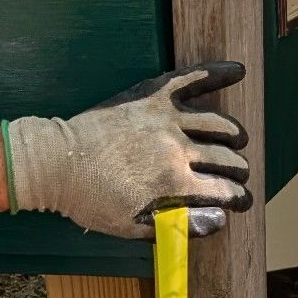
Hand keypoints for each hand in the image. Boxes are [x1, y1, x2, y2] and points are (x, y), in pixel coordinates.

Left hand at [5, 63, 252, 238]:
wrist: (57, 162)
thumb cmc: (91, 199)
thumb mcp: (133, 225)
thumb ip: (180, 225)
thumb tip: (220, 220)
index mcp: (174, 182)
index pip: (226, 190)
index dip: (238, 198)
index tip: (240, 201)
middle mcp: (177, 148)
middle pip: (227, 158)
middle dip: (238, 171)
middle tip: (235, 176)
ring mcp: (166, 118)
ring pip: (219, 124)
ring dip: (233, 136)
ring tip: (235, 142)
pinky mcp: (152, 96)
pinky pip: (192, 79)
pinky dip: (218, 74)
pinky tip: (237, 72)